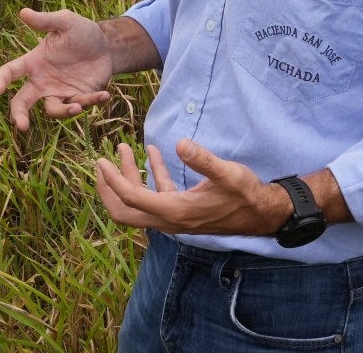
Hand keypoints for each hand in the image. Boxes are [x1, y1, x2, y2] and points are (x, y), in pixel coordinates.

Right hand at [0, 7, 114, 130]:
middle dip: (19, 115)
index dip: (2, 80)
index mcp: (34, 62)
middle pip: (23, 101)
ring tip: (77, 107)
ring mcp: (59, 91)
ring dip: (63, 111)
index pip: (11, 71)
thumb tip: (23, 12)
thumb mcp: (66, 22)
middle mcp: (42, 81)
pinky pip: (81, 104)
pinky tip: (104, 95)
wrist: (107, 45)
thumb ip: (46, 20)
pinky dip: (92, 102)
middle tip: (22, 126)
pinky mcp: (78, 97)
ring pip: (52, 109)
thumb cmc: (82, 32)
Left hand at [95, 138, 288, 236]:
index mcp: (174, 211)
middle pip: (125, 211)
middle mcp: (169, 219)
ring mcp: (175, 216)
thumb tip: (181, 143)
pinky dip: (151, 175)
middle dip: (109, 187)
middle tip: (101, 162)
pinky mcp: (183, 209)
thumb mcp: (226, 173)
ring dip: (129, 177)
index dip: (113, 180)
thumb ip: (203, 159)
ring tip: (124, 148)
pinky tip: (153, 153)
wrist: (261, 213)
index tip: (102, 161)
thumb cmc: (244, 194)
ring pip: (140, 202)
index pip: (132, 199)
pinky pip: (158, 194)